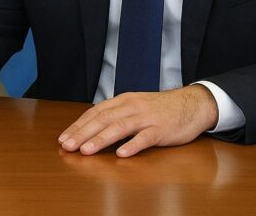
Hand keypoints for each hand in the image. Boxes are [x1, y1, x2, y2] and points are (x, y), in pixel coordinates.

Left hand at [57, 84, 217, 156]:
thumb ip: (116, 114)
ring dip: (101, 140)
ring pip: (120, 128)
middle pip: (102, 119)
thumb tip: (91, 127)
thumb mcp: (134, 106)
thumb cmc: (160, 108)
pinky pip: (146, 138)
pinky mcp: (162, 129)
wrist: (192, 103)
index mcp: (123, 101)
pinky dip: (133, 145)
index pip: (95, 112)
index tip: (63, 137)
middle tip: (67, 146)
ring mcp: (147, 118)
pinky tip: (122, 154)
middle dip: (82, 133)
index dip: (78, 125)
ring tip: (86, 150)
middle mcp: (132, 107)